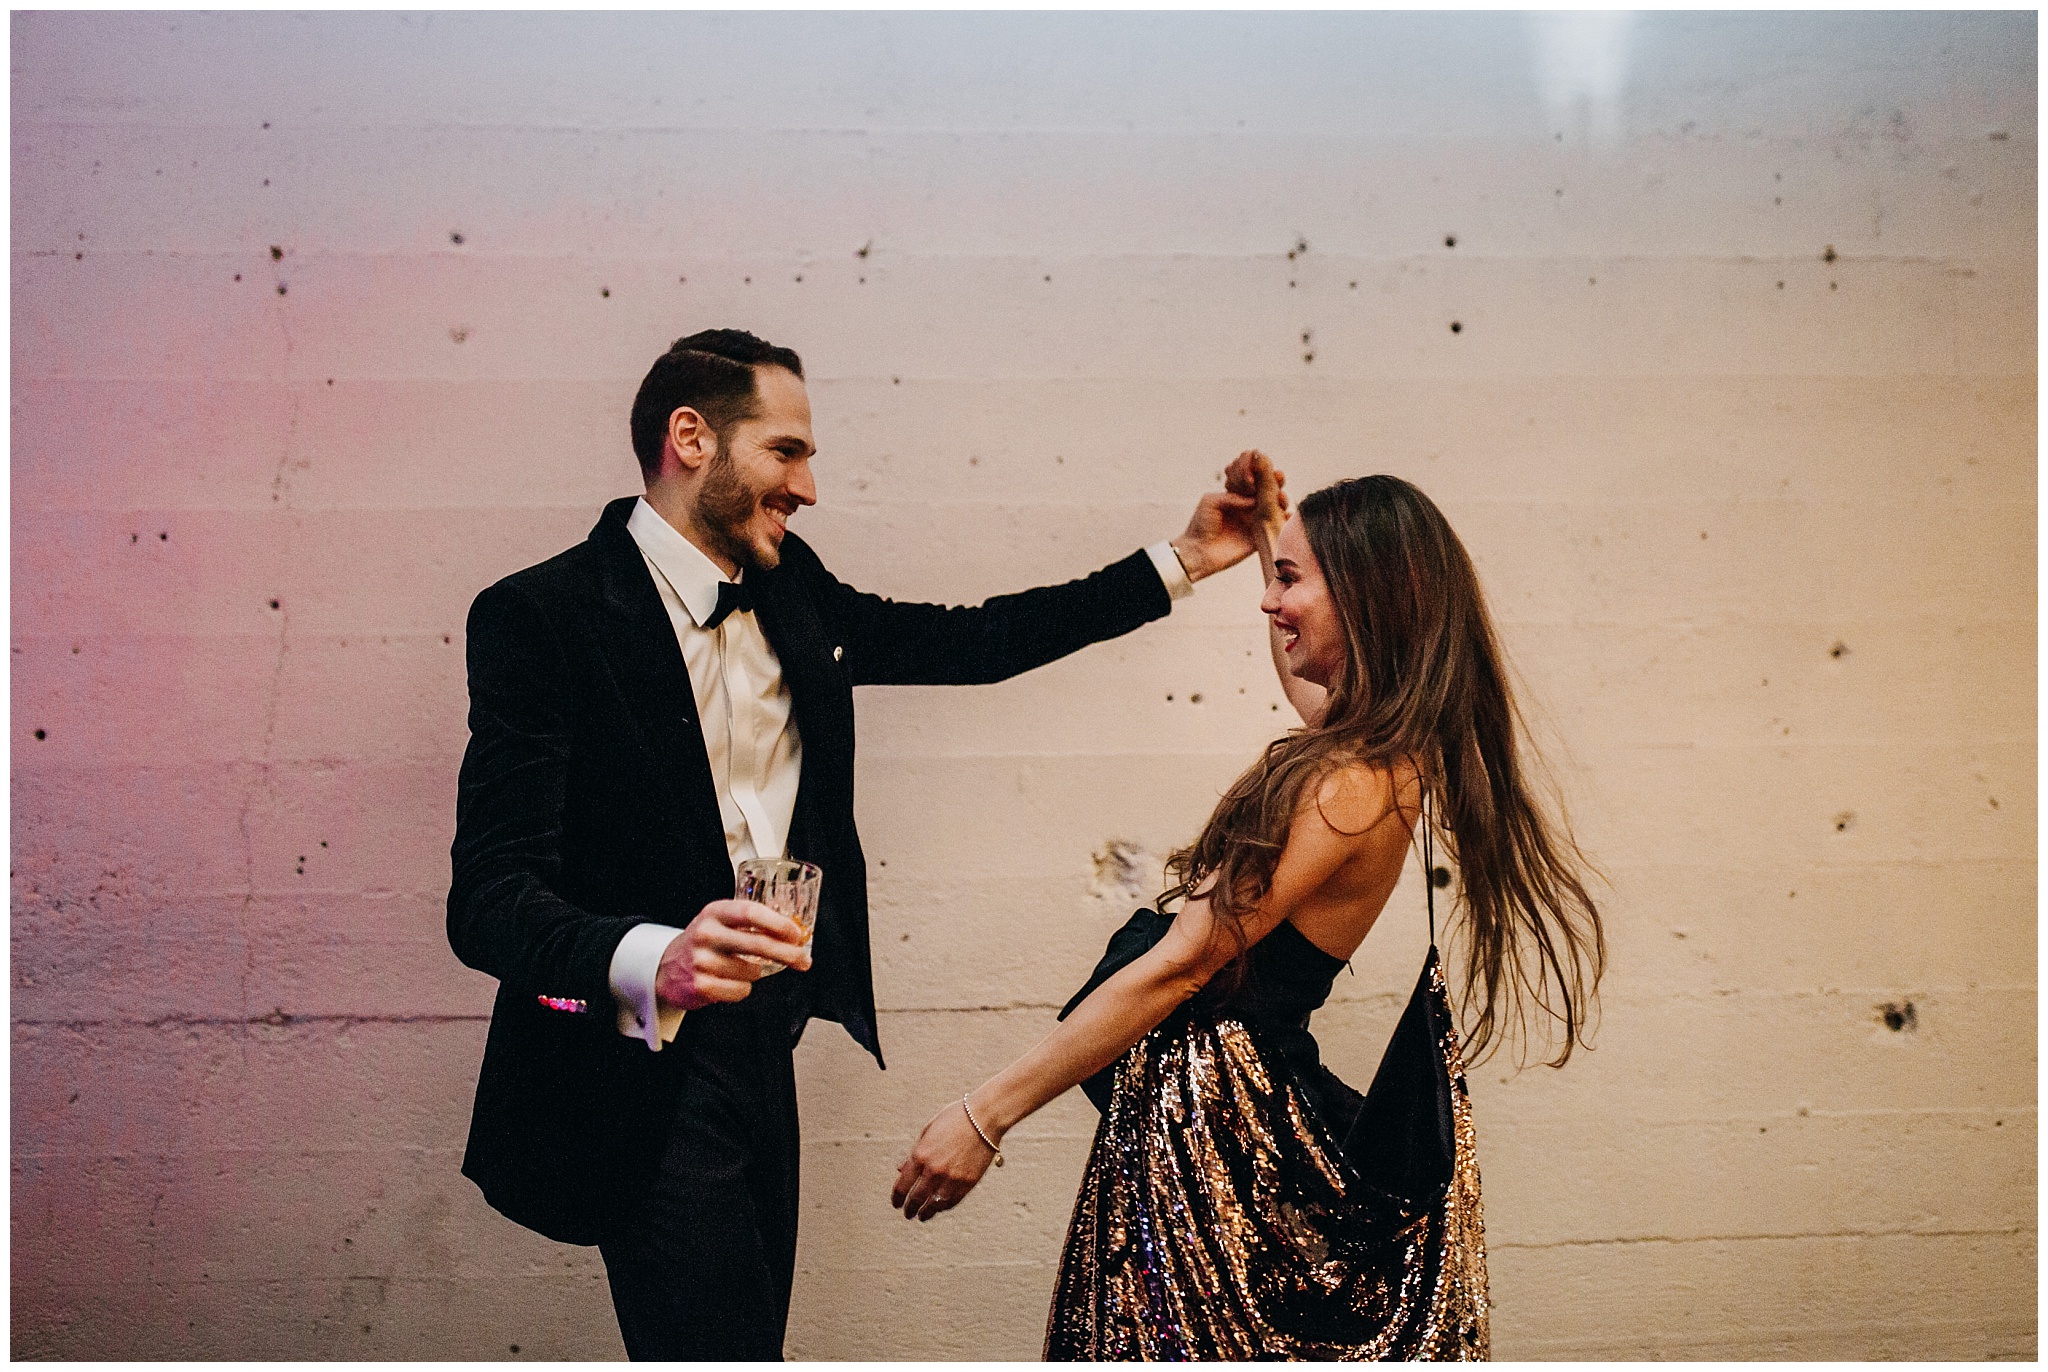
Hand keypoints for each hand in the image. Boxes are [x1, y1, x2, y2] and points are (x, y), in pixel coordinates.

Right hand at [654, 899, 810, 1012]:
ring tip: (738, 968)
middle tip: (803, 960)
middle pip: (757, 943)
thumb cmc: (704, 942)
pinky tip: (728, 982)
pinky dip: (742, 988)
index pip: (750, 912)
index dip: (778, 923)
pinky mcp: (701, 986)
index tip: (796, 934)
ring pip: (753, 972)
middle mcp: (706, 934)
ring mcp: (702, 961)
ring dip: (755, 973)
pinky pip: (742, 990)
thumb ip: (751, 923)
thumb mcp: (721, 921)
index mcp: (715, 912)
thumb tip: (794, 935)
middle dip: (787, 953)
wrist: (665, 967)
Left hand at [891, 1094, 1000, 1221]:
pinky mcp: (967, 1183)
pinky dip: (943, 1207)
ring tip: (921, 1216)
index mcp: (920, 1154)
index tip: (896, 1203)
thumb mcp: (928, 1131)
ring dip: (925, 1213)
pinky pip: (952, 1202)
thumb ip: (914, 1152)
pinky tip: (939, 1208)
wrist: (984, 1117)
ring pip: (933, 1205)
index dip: (897, 1198)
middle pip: (916, 1198)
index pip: (902, 1185)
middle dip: (909, 1209)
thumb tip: (900, 1169)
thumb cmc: (955, 1119)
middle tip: (907, 1213)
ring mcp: (951, 1178)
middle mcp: (933, 1170)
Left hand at [1170, 450, 1288, 579]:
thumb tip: (1253, 500)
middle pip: (1267, 489)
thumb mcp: (1210, 501)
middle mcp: (1248, 506)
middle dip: (1275, 480)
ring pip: (1275, 506)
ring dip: (1282, 498)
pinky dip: (1285, 520)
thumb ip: (1232, 496)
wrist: (1198, 552)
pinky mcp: (1259, 537)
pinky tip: (1286, 514)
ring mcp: (1255, 521)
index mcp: (1236, 495)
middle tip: (1278, 476)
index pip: (1252, 479)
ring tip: (1281, 496)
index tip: (1258, 470)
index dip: (1258, 471)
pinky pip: (1276, 527)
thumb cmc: (1200, 525)